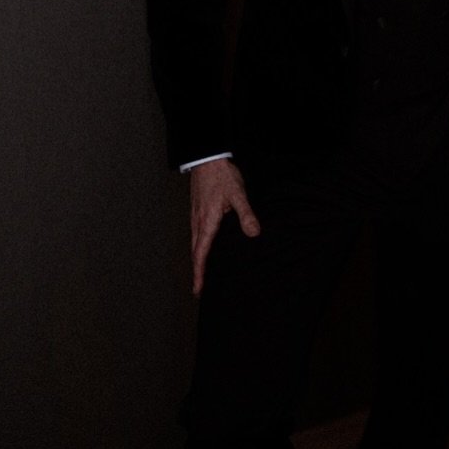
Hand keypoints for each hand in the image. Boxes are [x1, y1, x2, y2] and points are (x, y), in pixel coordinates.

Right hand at [189, 160, 260, 294]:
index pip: (201, 253)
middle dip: (196, 271)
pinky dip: (197, 248)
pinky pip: (196, 235)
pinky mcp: (197, 211)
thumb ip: (246, 214)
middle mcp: (198, 222)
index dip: (200, 273)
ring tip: (200, 274)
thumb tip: (254, 233)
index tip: (198, 289)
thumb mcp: (238, 194)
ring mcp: (196, 216)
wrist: (207, 159)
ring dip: (196, 260)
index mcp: (207, 222)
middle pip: (195, 252)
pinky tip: (203, 248)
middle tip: (198, 289)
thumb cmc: (222, 176)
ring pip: (194, 244)